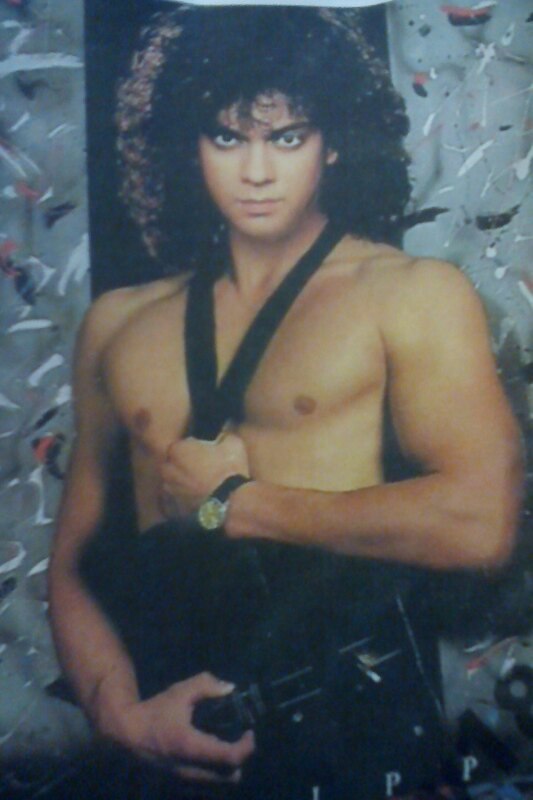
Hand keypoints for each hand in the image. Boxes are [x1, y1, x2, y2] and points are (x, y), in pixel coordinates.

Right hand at [109, 672, 254, 782]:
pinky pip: (206, 788)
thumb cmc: (155, 711)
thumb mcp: (180, 692)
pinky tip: (211, 757)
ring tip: (226, 749)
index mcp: (191, 746)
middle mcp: (189, 770)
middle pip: (229, 778)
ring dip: (228, 770)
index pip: (230, 758)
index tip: (249, 732)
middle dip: (240, 760)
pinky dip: (215, 776)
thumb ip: (206, 686)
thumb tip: (230, 688)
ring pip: (218, 787)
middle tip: (238, 740)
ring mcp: (183, 781)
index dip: (246, 747)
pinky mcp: (178, 785)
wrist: (126, 734)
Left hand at [159, 432, 249, 517]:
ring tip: (199, 487)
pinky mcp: (173, 509)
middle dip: (183, 466)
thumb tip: (222, 434)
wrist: (231, 503)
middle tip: (200, 470)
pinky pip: (174, 501)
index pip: (180, 445)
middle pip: (172, 465)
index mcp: (177, 450)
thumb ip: (224, 435)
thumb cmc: (229, 470)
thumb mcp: (233, 444)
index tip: (203, 453)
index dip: (192, 449)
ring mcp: (168, 491)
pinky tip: (196, 500)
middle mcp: (167, 470)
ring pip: (172, 484)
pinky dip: (182, 500)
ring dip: (181, 484)